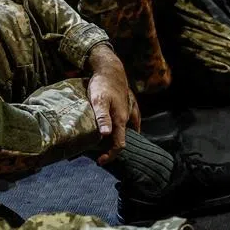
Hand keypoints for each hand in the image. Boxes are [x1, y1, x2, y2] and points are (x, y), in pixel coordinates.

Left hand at [86, 44, 138, 163]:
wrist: (111, 68)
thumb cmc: (102, 85)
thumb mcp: (98, 101)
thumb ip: (102, 118)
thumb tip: (104, 135)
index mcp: (121, 120)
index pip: (119, 145)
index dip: (111, 155)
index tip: (101, 161)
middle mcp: (128, 118)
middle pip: (123, 139)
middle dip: (113, 148)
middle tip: (100, 152)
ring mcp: (130, 111)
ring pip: (127, 130)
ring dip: (119, 138)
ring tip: (107, 141)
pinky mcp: (129, 105)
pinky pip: (131, 121)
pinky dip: (125, 128)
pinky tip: (119, 126)